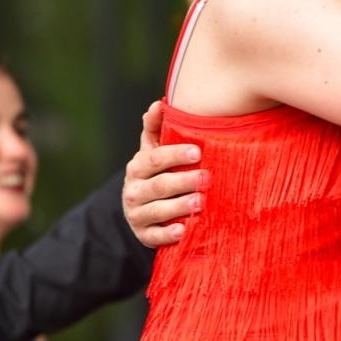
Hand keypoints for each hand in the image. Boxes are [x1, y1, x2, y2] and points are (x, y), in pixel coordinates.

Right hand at [123, 101, 206, 248]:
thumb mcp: (153, 151)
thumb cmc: (156, 173)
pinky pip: (154, 236)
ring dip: (178, 206)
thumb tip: (159, 103)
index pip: (155, 159)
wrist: (143, 210)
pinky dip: (168, 234)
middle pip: (158, 185)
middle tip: (206, 178)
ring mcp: (136, 214)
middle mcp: (133, 190)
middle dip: (182, 181)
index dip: (175, 155)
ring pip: (157, 210)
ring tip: (200, 202)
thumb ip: (155, 127)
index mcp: (138, 167)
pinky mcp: (143, 235)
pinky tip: (183, 230)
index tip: (198, 152)